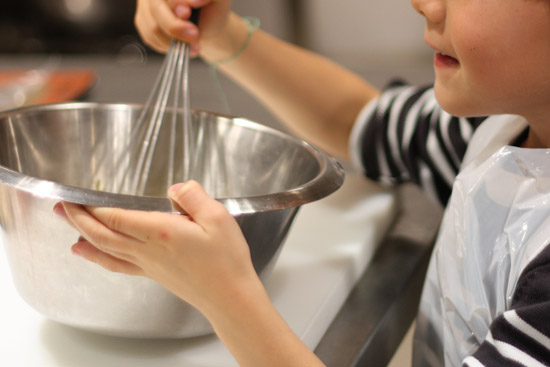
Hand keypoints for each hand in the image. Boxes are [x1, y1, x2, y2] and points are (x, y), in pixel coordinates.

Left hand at [54, 181, 256, 310]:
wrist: (230, 297)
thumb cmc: (226, 260)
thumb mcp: (218, 218)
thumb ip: (194, 197)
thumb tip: (177, 186)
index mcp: (161, 231)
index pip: (116, 217)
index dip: (92, 207)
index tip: (76, 195)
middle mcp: (148, 249)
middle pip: (102, 233)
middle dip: (78, 218)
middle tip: (61, 205)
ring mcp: (148, 264)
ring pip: (105, 248)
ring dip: (82, 233)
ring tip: (65, 222)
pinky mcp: (154, 274)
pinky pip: (116, 264)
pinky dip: (96, 256)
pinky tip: (86, 252)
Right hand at [135, 0, 231, 55]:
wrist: (206, 25)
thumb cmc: (212, 10)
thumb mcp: (219, 1)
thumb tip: (194, 0)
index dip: (176, 4)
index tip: (188, 13)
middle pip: (156, 10)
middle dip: (176, 28)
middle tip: (194, 36)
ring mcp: (144, 5)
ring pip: (153, 28)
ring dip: (175, 41)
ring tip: (193, 43)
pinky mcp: (142, 22)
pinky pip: (150, 37)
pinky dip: (168, 45)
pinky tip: (181, 44)